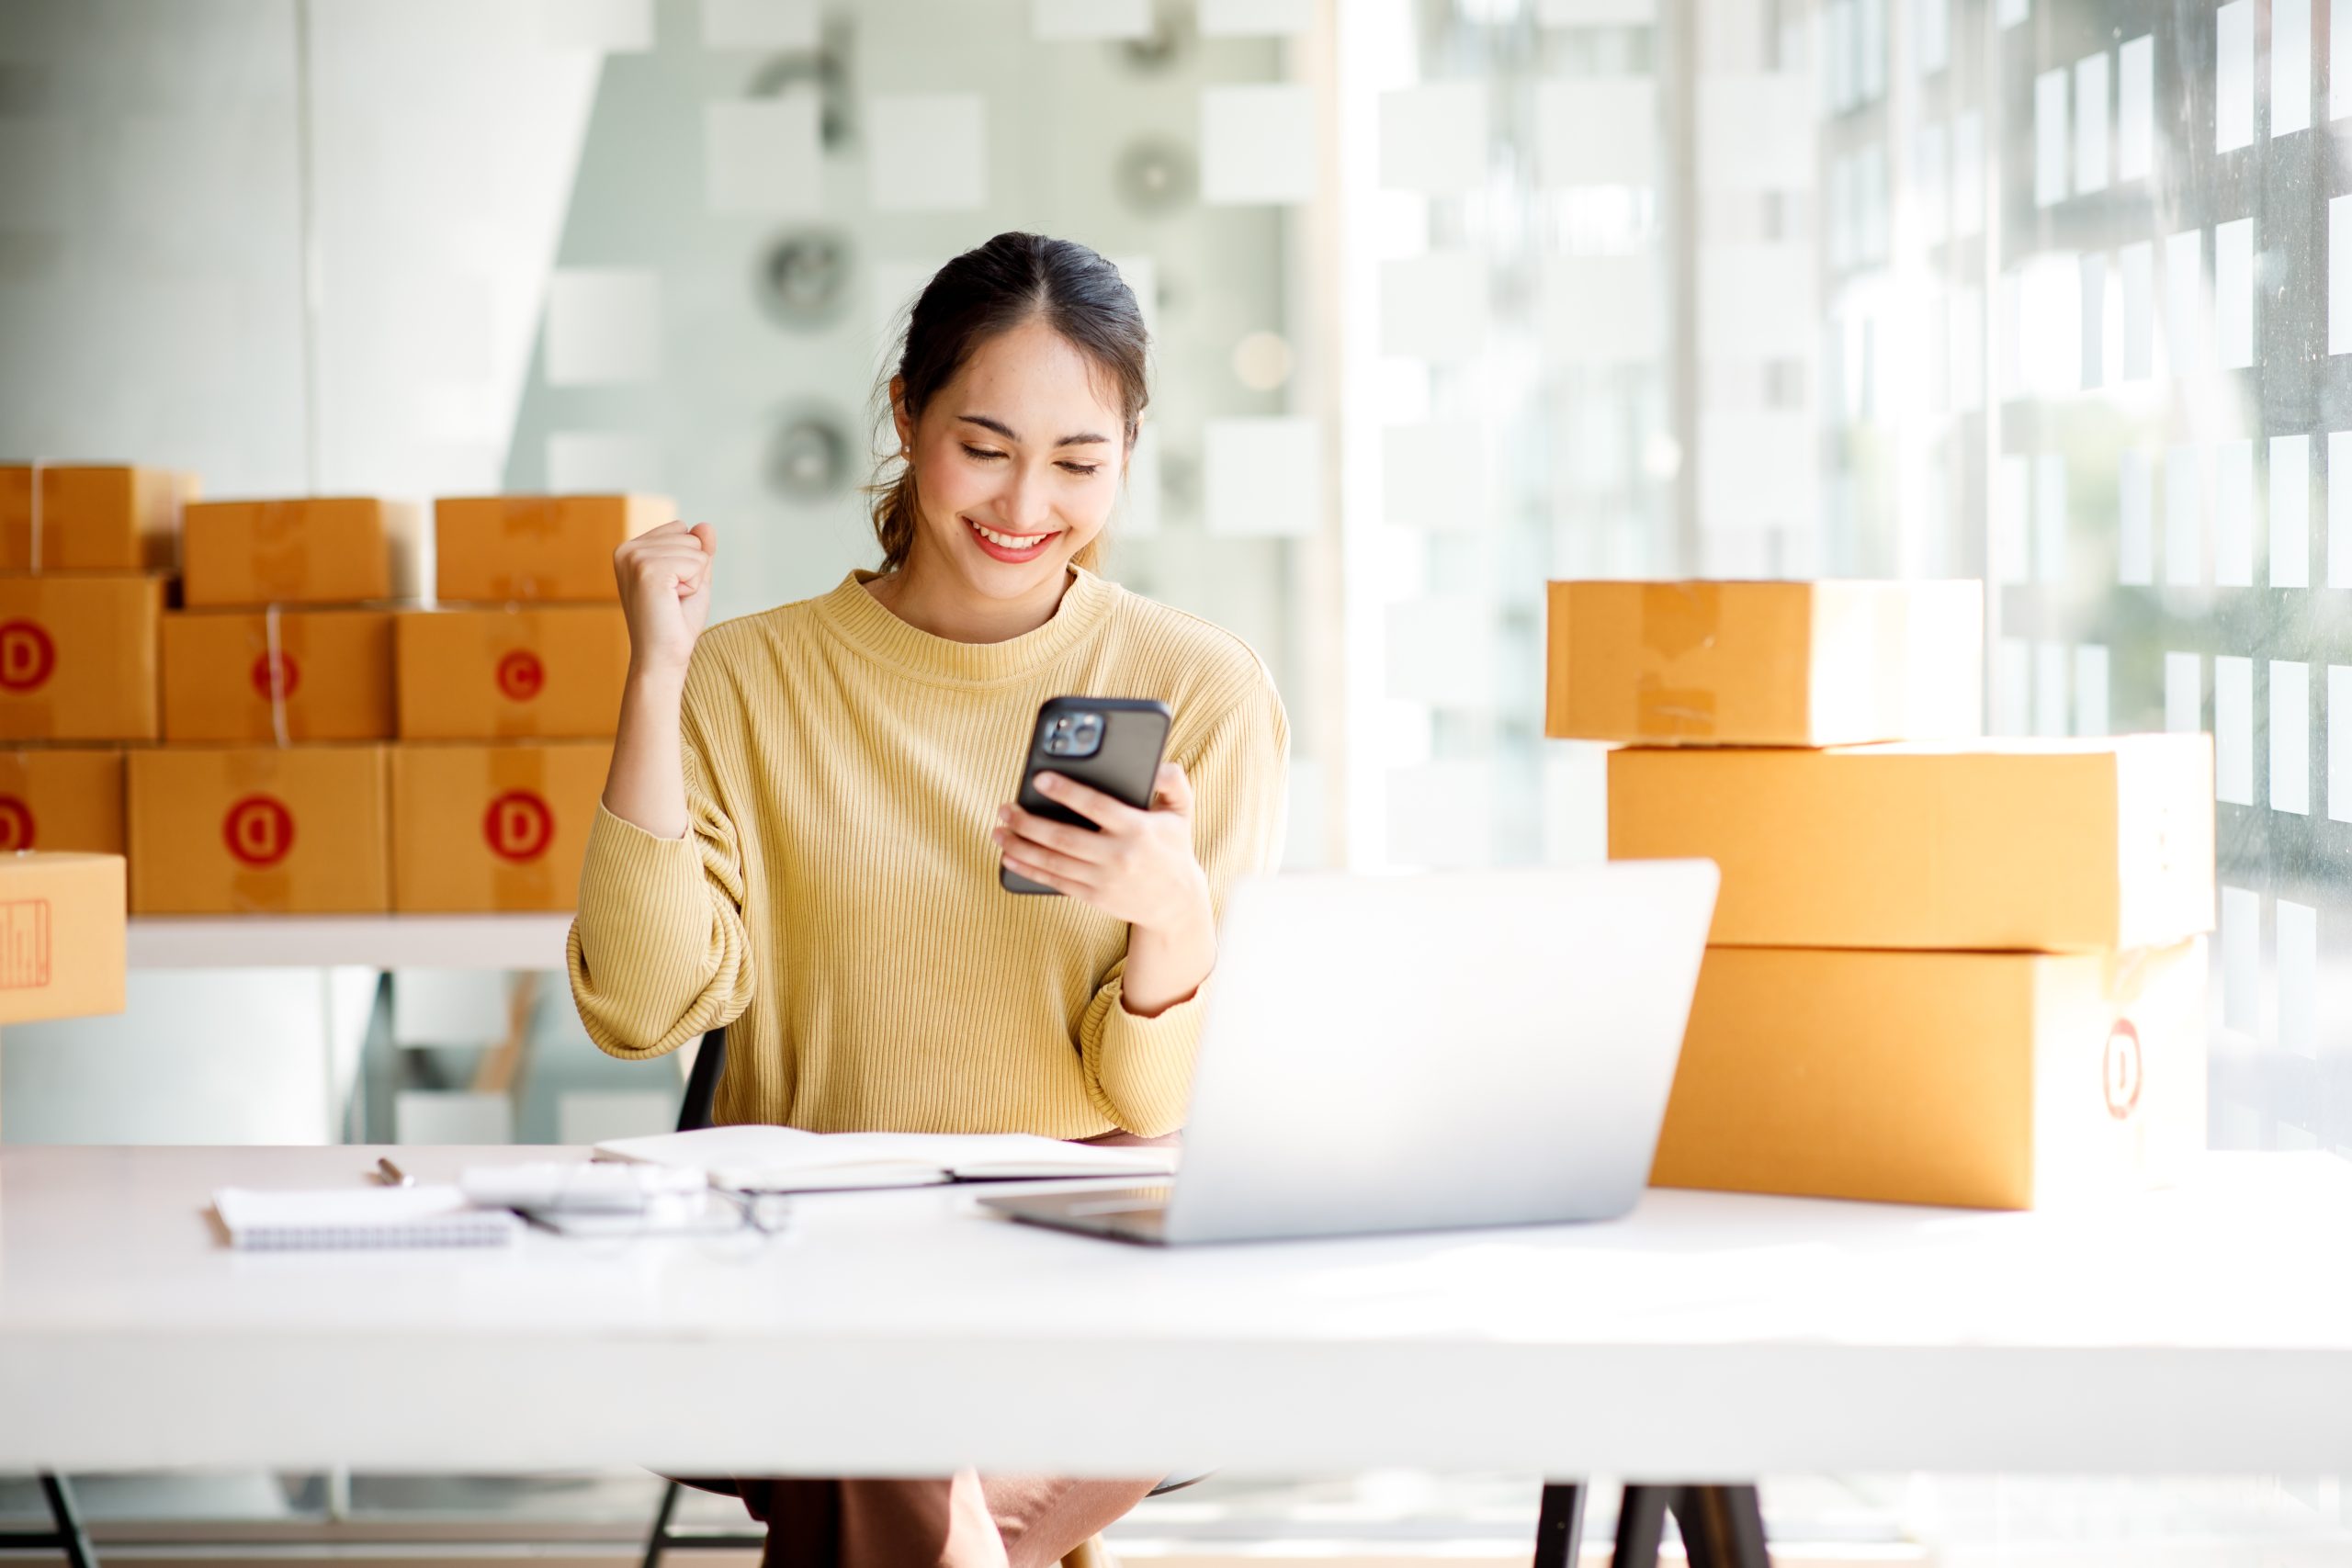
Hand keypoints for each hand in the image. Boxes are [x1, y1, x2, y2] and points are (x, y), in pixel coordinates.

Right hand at [614, 520, 714, 681]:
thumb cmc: (675, 622)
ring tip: (671, 601)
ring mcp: (635, 558)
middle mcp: (627, 549)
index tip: (670, 588)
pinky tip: (673, 602)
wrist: (662, 657)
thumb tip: (706, 525)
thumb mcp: (693, 579)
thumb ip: (699, 551)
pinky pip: (696, 563)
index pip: (680, 528)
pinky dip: (693, 585)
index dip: (688, 561)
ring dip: (693, 580)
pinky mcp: (647, 570)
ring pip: (695, 549)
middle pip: (689, 536)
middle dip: (692, 570)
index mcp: (630, 548)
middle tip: (672, 598)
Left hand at [994, 764, 1210, 934]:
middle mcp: (1118, 855)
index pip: (1097, 806)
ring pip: (1053, 861)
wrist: (1175, 902)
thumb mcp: (1182, 812)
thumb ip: (1173, 781)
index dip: (1066, 791)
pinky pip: (1055, 882)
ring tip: (999, 830)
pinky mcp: (1093, 896)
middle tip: (1005, 808)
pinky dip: (1029, 869)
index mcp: (1137, 829)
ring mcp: (1104, 879)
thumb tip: (1156, 762)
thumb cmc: (1173, 847)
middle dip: (1029, 823)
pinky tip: (1010, 856)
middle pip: (1064, 837)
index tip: (1039, 778)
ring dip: (1021, 846)